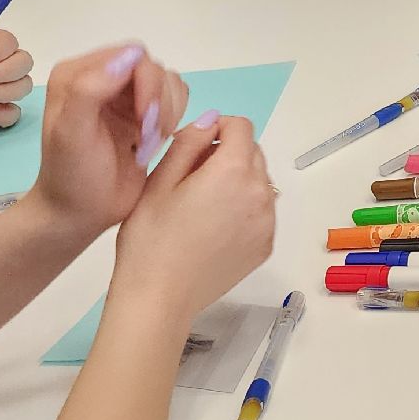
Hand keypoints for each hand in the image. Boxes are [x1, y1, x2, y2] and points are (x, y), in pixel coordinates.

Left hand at [25, 45, 188, 238]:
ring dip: (166, 116)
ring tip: (146, 145)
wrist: (80, 214)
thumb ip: (92, 89)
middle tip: (145, 137)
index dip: (147, 85)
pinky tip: (151, 145)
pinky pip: (175, 101)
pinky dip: (172, 122)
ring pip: (170, 85)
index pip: (133, 55)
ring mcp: (125, 97)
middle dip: (159, 104)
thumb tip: (131, 56)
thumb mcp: (73, 132)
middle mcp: (103, 78)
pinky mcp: (143, 115)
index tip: (142, 121)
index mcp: (78, 74)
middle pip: (155, 69)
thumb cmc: (73, 175)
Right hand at [110, 112, 275, 325]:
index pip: (242, 127)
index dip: (219, 128)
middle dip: (228, 153)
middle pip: (254, 153)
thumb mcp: (160, 181)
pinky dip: (244, 207)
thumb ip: (189, 143)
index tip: (196, 145)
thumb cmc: (150, 238)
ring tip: (202, 203)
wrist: (159, 298)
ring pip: (260, 182)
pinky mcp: (266, 245)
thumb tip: (212, 121)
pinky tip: (213, 226)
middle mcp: (261, 193)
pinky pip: (261, 211)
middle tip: (192, 175)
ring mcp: (268, 222)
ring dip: (238, 180)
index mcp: (234, 171)